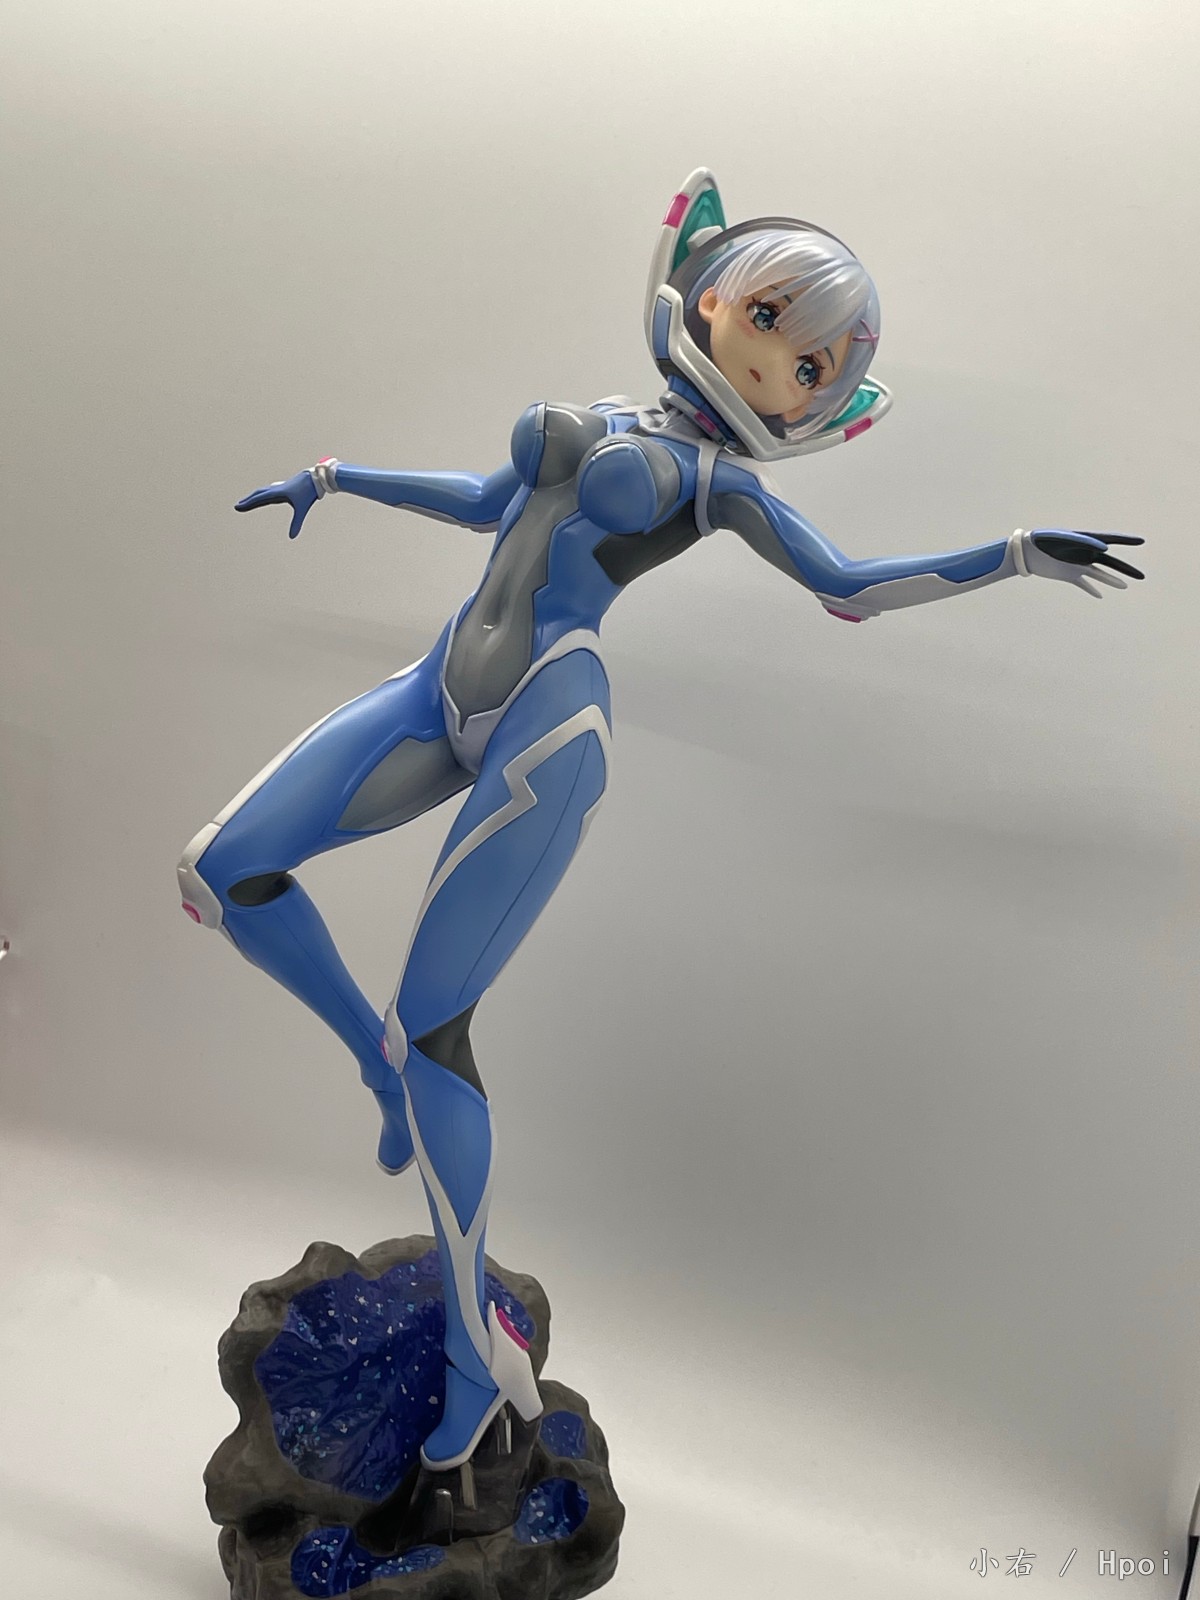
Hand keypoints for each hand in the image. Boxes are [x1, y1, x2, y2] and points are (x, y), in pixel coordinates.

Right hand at [235, 470, 318, 539]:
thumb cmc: (309, 492)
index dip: (248, 503)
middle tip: (238, 506)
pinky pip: (270, 491)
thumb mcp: (302, 509)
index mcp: (278, 492)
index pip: (259, 498)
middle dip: (248, 501)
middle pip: (258, 495)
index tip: (238, 506)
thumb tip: (292, 536)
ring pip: (263, 492)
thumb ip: (296, 523)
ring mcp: (280, 488)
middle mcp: (277, 489)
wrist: (315, 478)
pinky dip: (263, 494)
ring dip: (254, 497)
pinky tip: (265, 496)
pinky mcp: (285, 488)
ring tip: (247, 502)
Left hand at [1017, 528, 1145, 597]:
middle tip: (1141, 576)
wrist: (1027, 551)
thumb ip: (1084, 541)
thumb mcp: (1064, 538)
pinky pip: (1084, 584)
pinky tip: (1100, 596)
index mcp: (1086, 540)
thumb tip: (1105, 549)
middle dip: (1126, 569)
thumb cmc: (1044, 539)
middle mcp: (1086, 553)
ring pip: (1100, 575)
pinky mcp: (1069, 575)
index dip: (1126, 540)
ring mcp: (1078, 565)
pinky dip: (1091, 590)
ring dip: (1113, 581)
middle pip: (1111, 562)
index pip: (1111, 539)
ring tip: (1126, 586)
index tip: (1141, 541)